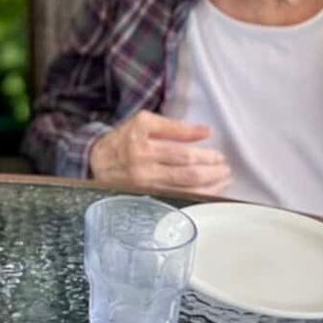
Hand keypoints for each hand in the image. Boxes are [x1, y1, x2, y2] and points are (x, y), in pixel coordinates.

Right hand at [87, 111, 231, 196]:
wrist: (97, 161)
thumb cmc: (124, 139)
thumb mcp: (144, 122)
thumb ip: (174, 126)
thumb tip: (205, 131)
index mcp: (142, 144)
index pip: (181, 153)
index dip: (205, 155)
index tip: (219, 154)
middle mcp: (143, 167)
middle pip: (187, 173)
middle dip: (212, 171)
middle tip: (226, 167)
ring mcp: (145, 186)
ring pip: (186, 189)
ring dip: (211, 186)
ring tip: (223, 178)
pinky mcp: (148, 198)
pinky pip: (180, 199)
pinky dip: (199, 196)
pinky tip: (211, 191)